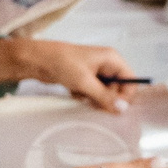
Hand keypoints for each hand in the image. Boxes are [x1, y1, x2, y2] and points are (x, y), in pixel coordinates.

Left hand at [0, 38, 136, 109]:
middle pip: (118, 88)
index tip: (115, 108)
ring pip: (104, 92)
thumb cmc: (63, 64)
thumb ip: (105, 96)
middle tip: (93, 103)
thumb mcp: (85, 82)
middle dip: (106, 98)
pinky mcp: (85, 77)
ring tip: (81, 94)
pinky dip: (85, 95)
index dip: (125, 96)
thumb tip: (123, 108)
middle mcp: (107, 64)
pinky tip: (74, 91)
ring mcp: (95, 71)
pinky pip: (93, 92)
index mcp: (112, 59)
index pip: (130, 80)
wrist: (37, 60)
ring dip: (94, 98)